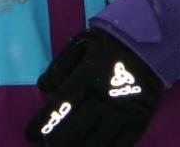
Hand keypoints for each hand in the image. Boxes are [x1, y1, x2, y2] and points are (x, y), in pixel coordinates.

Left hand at [25, 29, 163, 145]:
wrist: (149, 46)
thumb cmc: (110, 44)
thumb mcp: (80, 45)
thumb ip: (60, 67)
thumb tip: (42, 87)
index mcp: (84, 80)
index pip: (58, 108)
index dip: (42, 124)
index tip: (29, 135)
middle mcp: (101, 101)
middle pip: (75, 131)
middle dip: (58, 143)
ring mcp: (121, 115)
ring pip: (97, 143)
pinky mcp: (138, 123)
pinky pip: (121, 145)